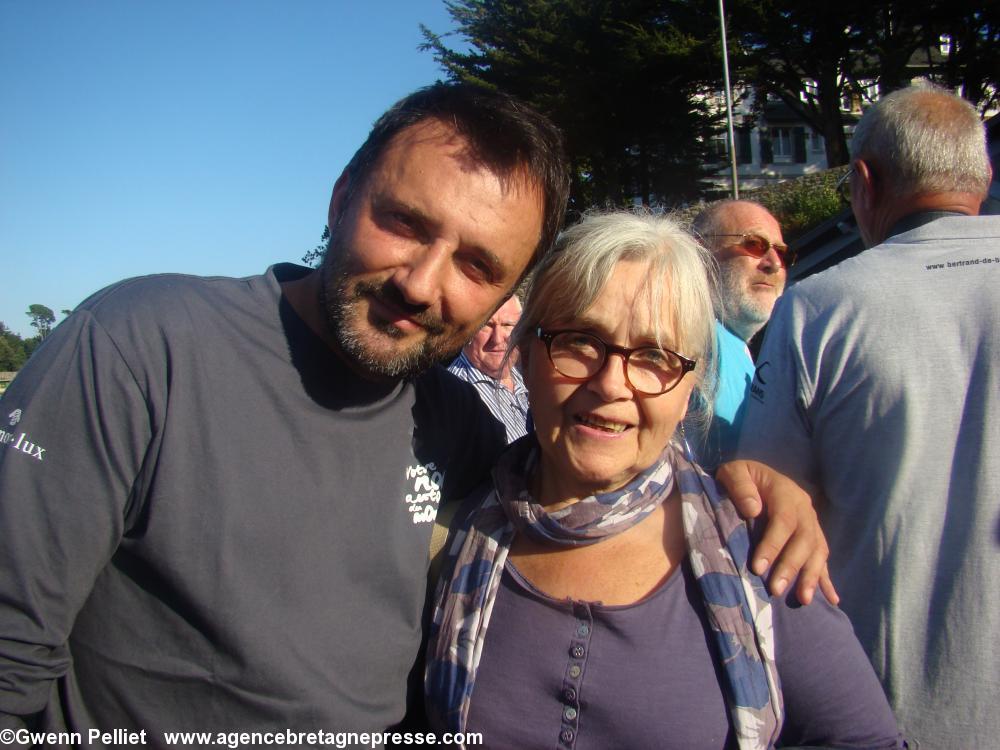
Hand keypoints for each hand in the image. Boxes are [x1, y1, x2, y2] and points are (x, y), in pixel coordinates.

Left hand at [715, 459, 837, 604]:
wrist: (754, 474)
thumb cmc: (741, 476)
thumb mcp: (733, 472)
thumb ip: (740, 487)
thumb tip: (753, 509)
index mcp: (785, 492)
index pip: (783, 521)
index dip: (773, 545)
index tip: (758, 568)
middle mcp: (804, 507)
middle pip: (804, 539)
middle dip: (791, 566)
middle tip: (775, 589)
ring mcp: (811, 522)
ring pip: (817, 550)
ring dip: (811, 576)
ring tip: (803, 600)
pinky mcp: (813, 534)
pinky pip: (823, 557)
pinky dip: (826, 578)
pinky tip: (832, 599)